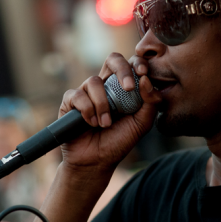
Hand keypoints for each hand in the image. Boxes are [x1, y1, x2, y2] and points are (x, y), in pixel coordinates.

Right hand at [59, 53, 161, 169]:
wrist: (96, 162)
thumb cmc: (119, 141)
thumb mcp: (141, 124)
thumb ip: (150, 103)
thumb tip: (146, 80)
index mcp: (123, 88)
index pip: (131, 64)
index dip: (137, 63)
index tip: (143, 73)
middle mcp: (105, 86)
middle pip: (112, 59)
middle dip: (122, 69)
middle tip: (128, 88)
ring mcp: (86, 92)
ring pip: (94, 81)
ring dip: (102, 105)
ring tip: (105, 124)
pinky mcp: (70, 101)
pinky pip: (78, 95)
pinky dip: (87, 110)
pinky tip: (91, 124)